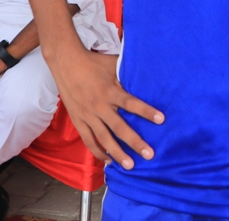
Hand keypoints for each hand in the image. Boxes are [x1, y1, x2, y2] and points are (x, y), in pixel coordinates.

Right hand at [53, 47, 163, 169]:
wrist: (66, 63)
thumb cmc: (93, 62)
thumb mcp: (113, 65)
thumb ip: (127, 75)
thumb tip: (146, 78)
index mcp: (110, 91)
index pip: (131, 103)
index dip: (146, 111)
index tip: (161, 119)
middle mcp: (99, 105)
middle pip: (119, 127)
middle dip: (135, 142)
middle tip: (149, 155)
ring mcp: (87, 115)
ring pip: (104, 138)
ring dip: (117, 153)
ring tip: (130, 166)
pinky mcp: (78, 120)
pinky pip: (88, 140)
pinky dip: (98, 151)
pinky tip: (108, 161)